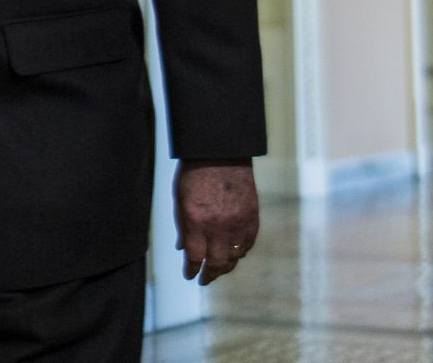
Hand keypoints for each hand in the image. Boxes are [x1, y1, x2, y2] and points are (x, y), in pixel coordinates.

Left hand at [174, 158, 256, 284]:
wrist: (221, 152)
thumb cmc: (194, 174)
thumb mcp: (180, 200)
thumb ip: (182, 226)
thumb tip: (182, 248)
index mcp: (197, 222)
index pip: (195, 257)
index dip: (192, 270)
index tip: (190, 276)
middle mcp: (219, 226)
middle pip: (217, 262)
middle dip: (209, 275)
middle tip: (205, 279)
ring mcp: (238, 222)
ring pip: (235, 257)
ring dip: (226, 267)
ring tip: (219, 271)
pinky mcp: (252, 217)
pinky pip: (248, 243)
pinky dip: (241, 252)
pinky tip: (235, 255)